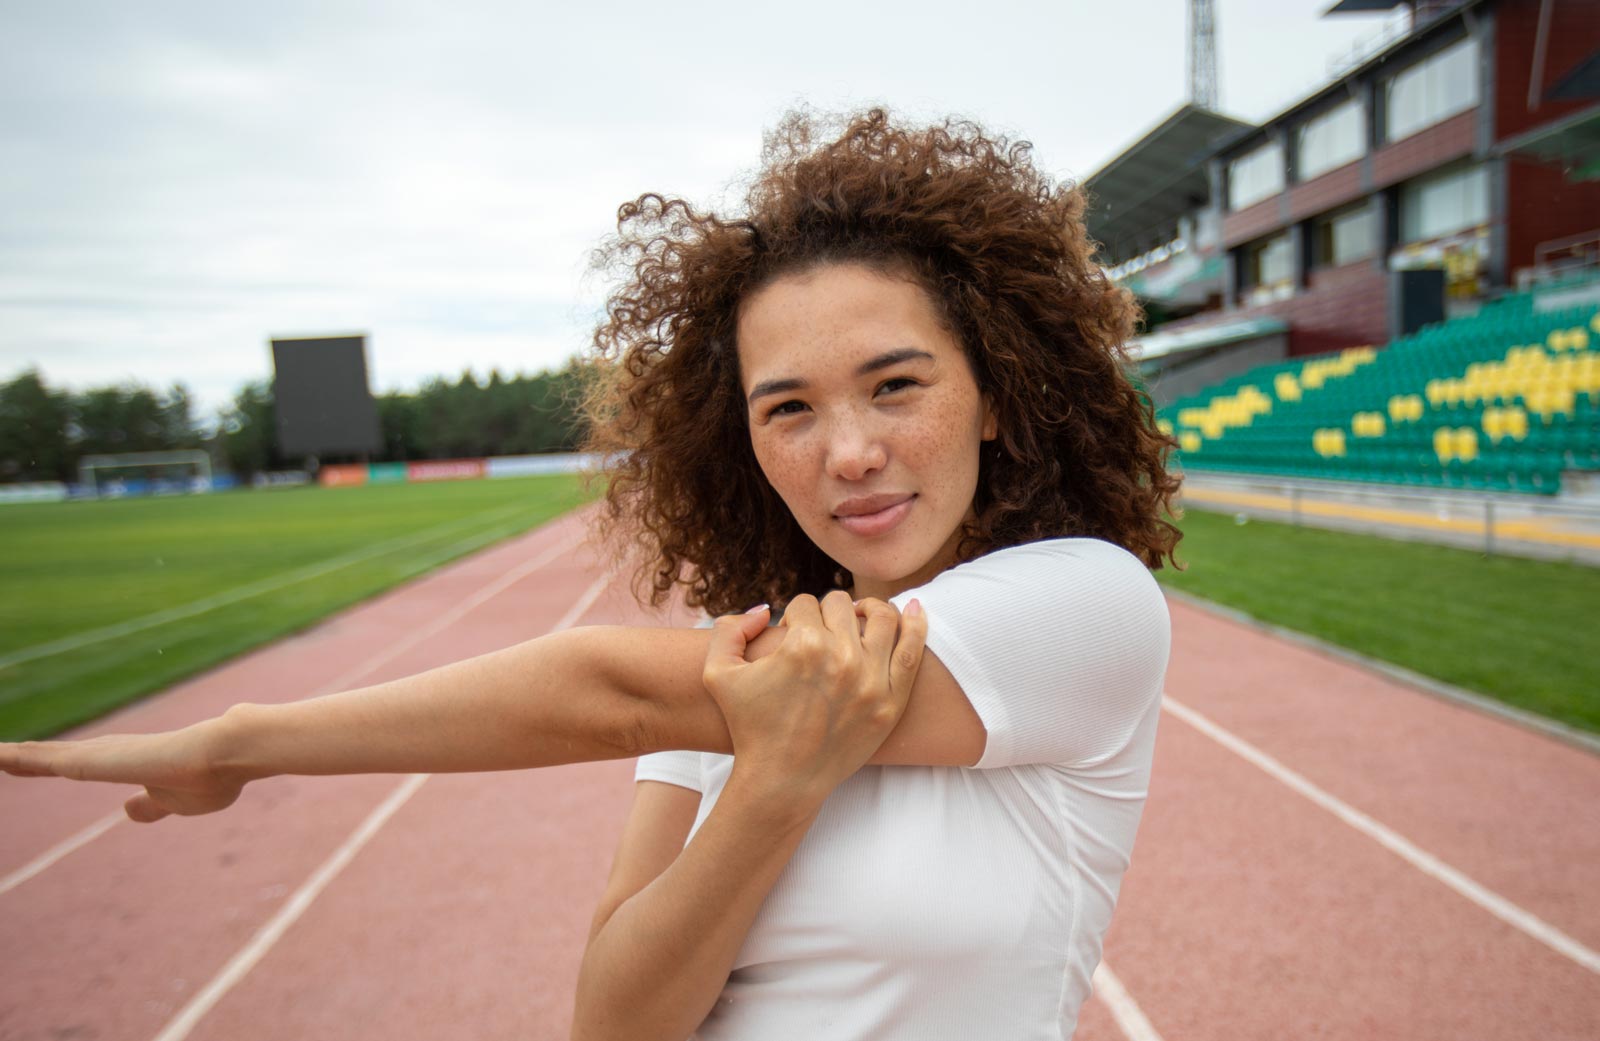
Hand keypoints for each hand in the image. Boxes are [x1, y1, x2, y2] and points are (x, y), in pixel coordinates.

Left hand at [0, 715, 243, 822]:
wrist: (230, 753)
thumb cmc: (213, 778)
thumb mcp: (175, 804)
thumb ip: (151, 806)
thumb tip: (127, 810)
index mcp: (124, 764)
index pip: (74, 763)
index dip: (48, 763)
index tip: (23, 763)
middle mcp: (106, 754)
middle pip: (49, 757)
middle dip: (20, 760)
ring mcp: (99, 755)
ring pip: (39, 757)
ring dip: (12, 758)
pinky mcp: (93, 761)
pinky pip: (42, 761)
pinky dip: (16, 760)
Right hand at [701, 590, 926, 807]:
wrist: (781, 781)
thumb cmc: (750, 727)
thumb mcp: (718, 673)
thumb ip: (730, 628)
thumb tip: (765, 609)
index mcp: (802, 645)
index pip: (805, 604)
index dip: (794, 618)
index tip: (792, 637)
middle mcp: (841, 656)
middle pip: (841, 605)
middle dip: (826, 614)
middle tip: (820, 634)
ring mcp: (871, 679)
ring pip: (881, 617)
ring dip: (868, 611)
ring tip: (859, 621)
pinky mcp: (891, 702)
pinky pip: (913, 651)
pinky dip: (916, 624)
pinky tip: (914, 610)